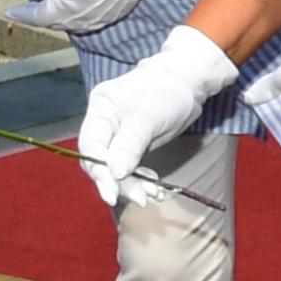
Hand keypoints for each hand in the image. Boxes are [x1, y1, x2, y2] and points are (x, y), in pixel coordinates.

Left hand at [10, 0, 177, 32]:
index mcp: (61, 11)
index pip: (35, 16)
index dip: (21, 13)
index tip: (10, 12)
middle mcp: (80, 21)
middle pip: (54, 21)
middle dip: (41, 14)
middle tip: (31, 6)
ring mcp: (99, 19)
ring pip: (74, 20)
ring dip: (62, 12)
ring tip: (56, 2)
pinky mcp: (116, 13)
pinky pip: (91, 17)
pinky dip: (81, 10)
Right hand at [74, 26, 237, 206]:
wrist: (189, 82)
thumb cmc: (168, 90)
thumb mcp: (149, 114)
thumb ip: (130, 143)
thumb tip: (114, 173)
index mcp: (101, 108)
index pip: (91, 146)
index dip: (100, 172)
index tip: (113, 194)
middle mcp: (104, 122)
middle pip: (101, 160)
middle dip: (119, 182)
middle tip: (141, 198)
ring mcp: (117, 134)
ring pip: (116, 167)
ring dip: (133, 184)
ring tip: (153, 194)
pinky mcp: (131, 144)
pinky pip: (130, 166)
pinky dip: (141, 179)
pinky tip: (155, 188)